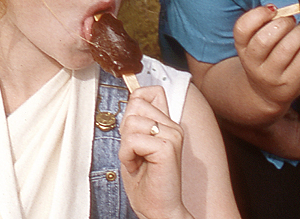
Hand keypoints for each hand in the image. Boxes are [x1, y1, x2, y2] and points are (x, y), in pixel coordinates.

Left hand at [119, 86, 190, 218]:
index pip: (149, 92)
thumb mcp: (135, 143)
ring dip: (126, 146)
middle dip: (126, 131)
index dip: (134, 105)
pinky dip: (128, 155)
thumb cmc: (145, 181)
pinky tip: (138, 166)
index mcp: (167, 124)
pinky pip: (133, 140)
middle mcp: (173, 126)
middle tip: (136, 152)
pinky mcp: (167, 148)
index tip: (133, 131)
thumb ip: (136, 120)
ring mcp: (172, 135)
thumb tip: (132, 96)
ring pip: (131, 122)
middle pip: (134, 106)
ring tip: (138, 161)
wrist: (157, 209)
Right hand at [233, 3, 299, 113]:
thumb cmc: (263, 58)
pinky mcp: (290, 84)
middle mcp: (253, 63)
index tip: (272, 9)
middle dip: (282, 24)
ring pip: (286, 49)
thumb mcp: (253, 44)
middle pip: (264, 40)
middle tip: (291, 20)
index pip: (242, 29)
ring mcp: (271, 76)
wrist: (266, 93)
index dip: (257, 15)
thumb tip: (283, 10)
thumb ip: (262, 26)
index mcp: (242, 48)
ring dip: (298, 33)